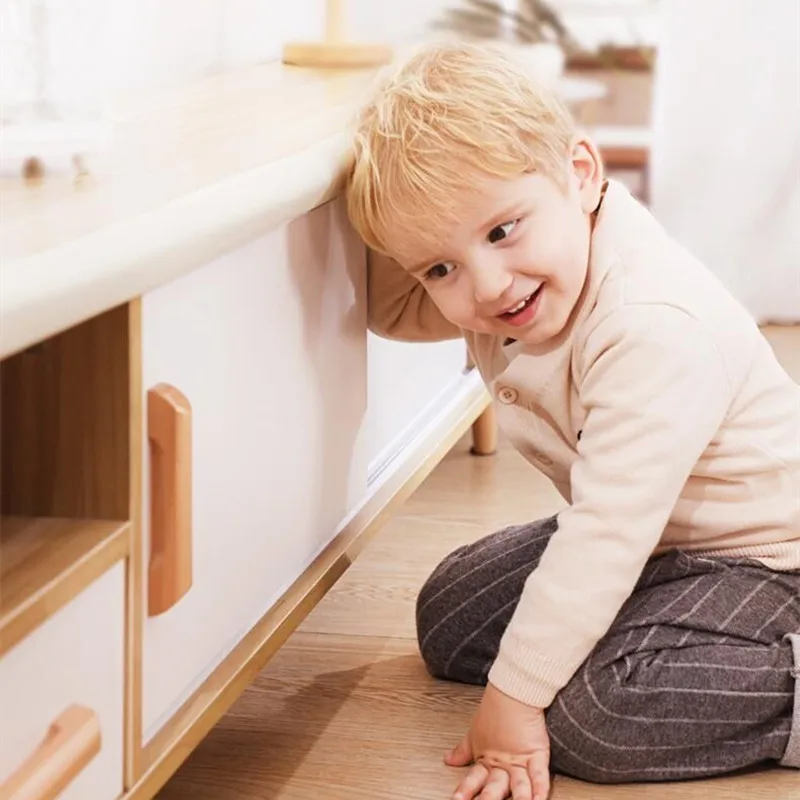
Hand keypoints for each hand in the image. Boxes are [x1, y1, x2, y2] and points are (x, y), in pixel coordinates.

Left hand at [445, 682, 550, 799]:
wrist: (513, 691)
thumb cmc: (495, 711)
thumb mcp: (474, 735)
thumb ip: (462, 752)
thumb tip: (448, 759)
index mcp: (487, 760)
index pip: (474, 779)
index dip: (465, 790)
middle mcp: (503, 764)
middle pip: (495, 787)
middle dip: (488, 799)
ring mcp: (520, 760)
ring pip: (518, 786)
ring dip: (517, 799)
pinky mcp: (537, 754)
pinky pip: (539, 775)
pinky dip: (540, 789)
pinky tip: (538, 799)